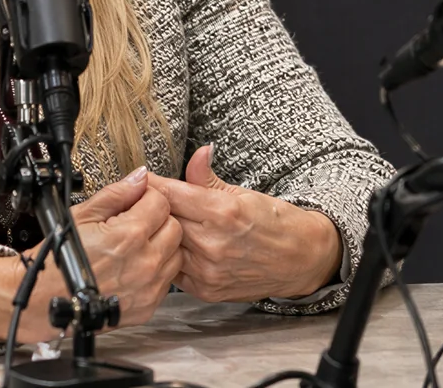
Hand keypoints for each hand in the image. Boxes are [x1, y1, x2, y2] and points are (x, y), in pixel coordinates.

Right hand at [0, 166, 181, 343]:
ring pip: (176, 254)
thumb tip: (139, 177)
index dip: (148, 197)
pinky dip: (157, 271)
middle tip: (137, 223)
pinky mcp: (148, 306)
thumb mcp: (83, 215)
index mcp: (130, 235)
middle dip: (159, 220)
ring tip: (136, 246)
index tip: (138, 202)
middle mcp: (145, 263)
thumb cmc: (59, 259)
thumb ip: (117, 194)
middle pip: (175, 227)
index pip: (161, 202)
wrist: (44, 300)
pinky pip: (167, 281)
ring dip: (162, 246)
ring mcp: (149, 287)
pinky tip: (135, 267)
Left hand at [148, 145, 342, 302]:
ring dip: (157, 234)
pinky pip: (173, 270)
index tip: (142, 179)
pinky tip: (174, 246)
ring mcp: (207, 271)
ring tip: (154, 224)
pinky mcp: (205, 291)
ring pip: (163, 246)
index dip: (152, 185)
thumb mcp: (243, 193)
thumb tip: (197, 151)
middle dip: (150, 208)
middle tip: (142, 199)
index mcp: (223, 212)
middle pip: (161, 220)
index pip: (169, 194)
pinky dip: (171, 256)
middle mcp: (213, 244)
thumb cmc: (274, 222)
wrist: (300, 261)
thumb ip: (208, 177)